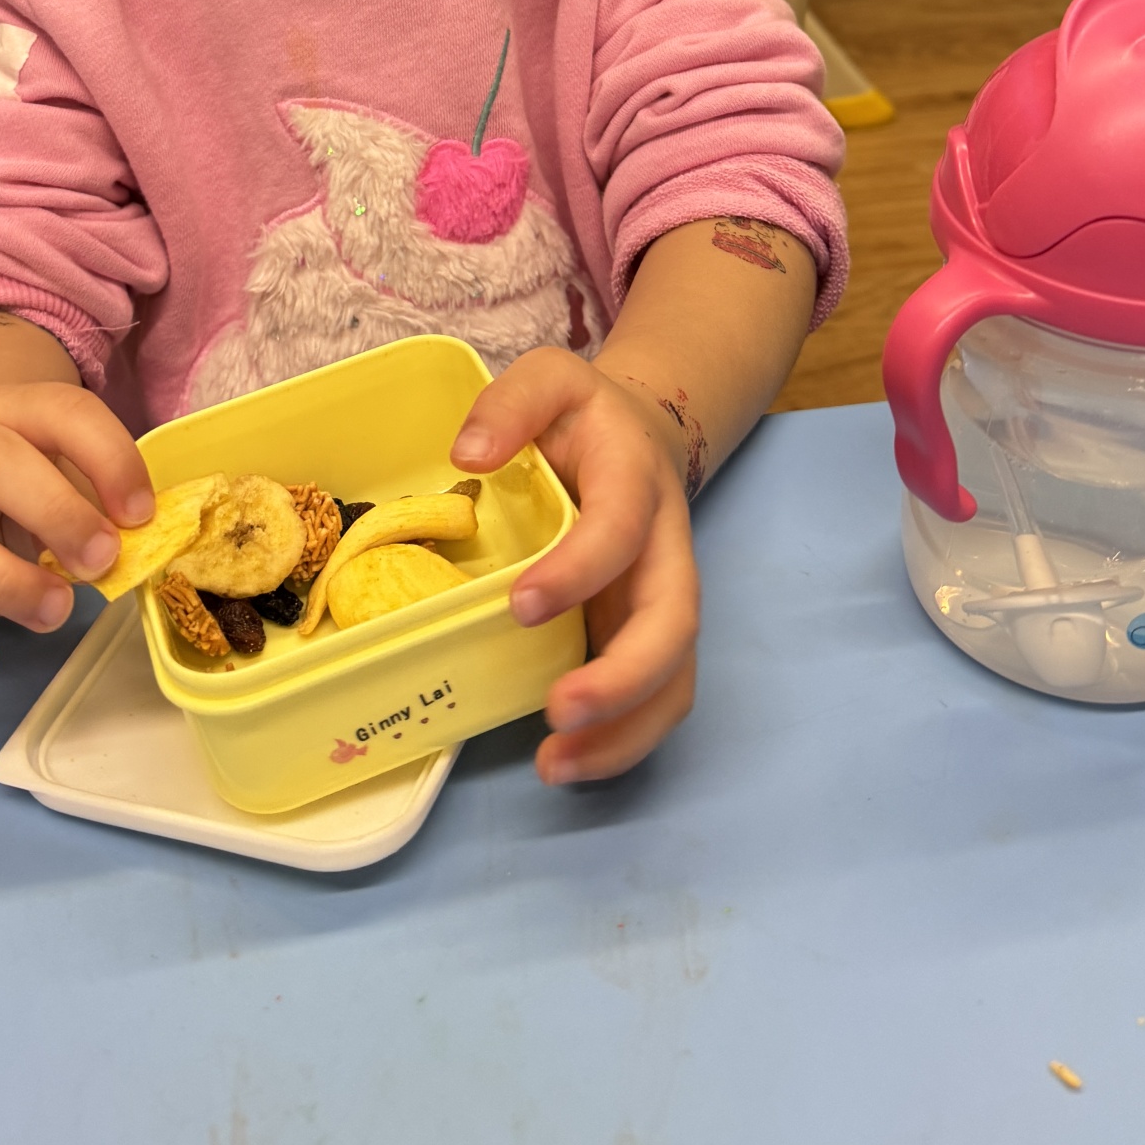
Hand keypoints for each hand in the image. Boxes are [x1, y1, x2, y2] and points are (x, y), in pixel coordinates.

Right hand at [0, 381, 153, 676]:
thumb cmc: (36, 478)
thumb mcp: (74, 468)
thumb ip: (108, 497)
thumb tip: (152, 541)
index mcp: (14, 412)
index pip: (62, 412)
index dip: (108, 458)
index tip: (142, 514)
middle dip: (53, 511)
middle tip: (102, 559)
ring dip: (0, 580)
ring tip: (56, 611)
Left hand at [451, 350, 698, 785]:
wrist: (642, 434)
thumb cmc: (583, 416)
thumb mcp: (549, 378)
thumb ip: (511, 402)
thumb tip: (470, 453)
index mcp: (637, 481)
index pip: (621, 528)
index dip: (579, 568)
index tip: (519, 604)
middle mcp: (665, 548)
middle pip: (675, 623)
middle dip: (623, 677)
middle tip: (557, 710)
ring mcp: (663, 598)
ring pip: (675, 677)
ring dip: (625, 730)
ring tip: (555, 765)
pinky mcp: (647, 635)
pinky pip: (656, 698)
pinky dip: (620, 742)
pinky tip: (564, 763)